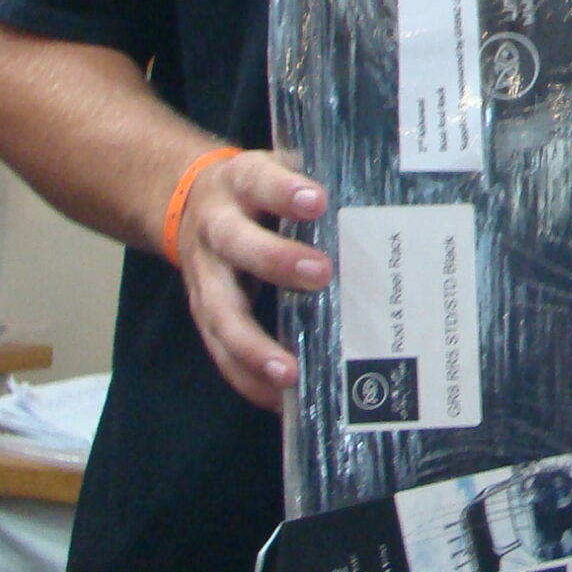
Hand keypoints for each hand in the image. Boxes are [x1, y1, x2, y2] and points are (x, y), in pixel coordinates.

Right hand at [167, 148, 330, 413]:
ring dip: (253, 346)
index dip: (284, 191)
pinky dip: (248, 378)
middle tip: (321, 274)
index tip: (317, 200)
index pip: (260, 181)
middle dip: (276, 261)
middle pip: (236, 244)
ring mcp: (204, 275)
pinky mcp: (202, 313)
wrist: (183, 199)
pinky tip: (280, 400)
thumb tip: (388, 197)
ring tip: (288, 372)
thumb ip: (317, 179)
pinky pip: (219, 351)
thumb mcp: (277, 171)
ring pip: (221, 313)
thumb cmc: (257, 191)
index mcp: (238, 183)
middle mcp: (214, 228)